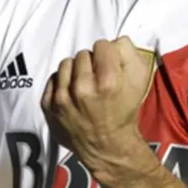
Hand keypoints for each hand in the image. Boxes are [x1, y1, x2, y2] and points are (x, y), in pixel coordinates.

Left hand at [41, 36, 155, 175]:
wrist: (107, 146)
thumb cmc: (124, 112)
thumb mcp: (139, 83)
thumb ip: (128, 54)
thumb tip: (113, 41)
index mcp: (107, 81)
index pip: (101, 45)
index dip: (108, 54)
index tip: (110, 66)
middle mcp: (82, 89)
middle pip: (82, 54)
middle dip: (92, 63)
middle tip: (98, 78)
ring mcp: (62, 99)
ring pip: (65, 64)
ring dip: (75, 71)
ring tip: (84, 85)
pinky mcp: (48, 107)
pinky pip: (52, 79)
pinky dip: (62, 83)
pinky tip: (72, 93)